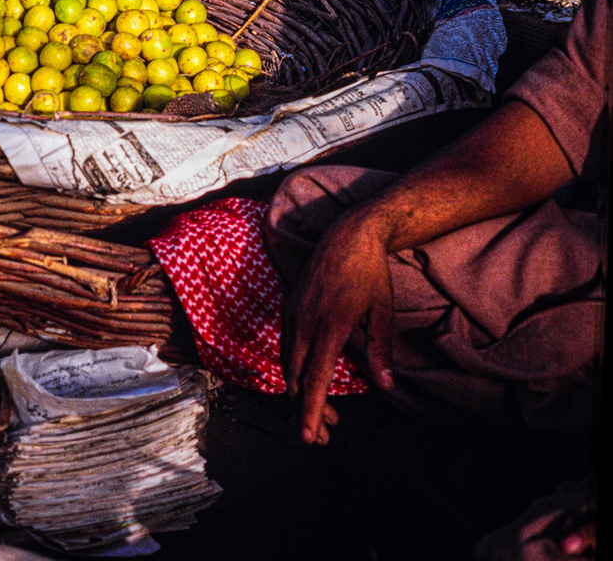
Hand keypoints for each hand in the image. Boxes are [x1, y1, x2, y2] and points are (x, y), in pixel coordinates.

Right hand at [282, 215, 394, 444]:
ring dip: (300, 393)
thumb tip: (386, 385)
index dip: (310, 410)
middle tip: (321, 438)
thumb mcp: (382, 311)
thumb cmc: (369, 273)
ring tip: (324, 417)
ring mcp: (293, 315)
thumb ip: (380, 350)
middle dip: (305, 411)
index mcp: (330, 327)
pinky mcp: (289, 309)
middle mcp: (304, 323)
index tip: (306, 436)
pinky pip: (287, 348)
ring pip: (288, 365)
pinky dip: (296, 371)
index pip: (315, 379)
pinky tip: (311, 381)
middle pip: (296, 379)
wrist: (346, 235)